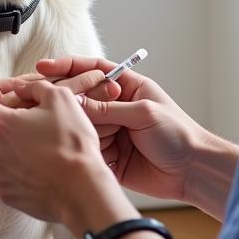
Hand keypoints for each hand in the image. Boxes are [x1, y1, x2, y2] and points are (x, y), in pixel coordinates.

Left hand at [0, 79, 122, 225]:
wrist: (82, 190)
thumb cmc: (72, 142)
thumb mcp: (60, 99)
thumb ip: (34, 86)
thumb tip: (21, 88)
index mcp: (0, 124)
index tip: (4, 91)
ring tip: (20, 136)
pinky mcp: (6, 194)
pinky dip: (8, 162)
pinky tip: (31, 159)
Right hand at [33, 56, 234, 207]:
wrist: (193, 172)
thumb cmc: (178, 134)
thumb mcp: (142, 113)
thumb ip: (108, 109)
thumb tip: (74, 102)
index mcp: (127, 88)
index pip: (92, 70)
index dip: (68, 67)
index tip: (44, 67)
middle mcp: (116, 108)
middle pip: (82, 98)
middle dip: (65, 101)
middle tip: (44, 102)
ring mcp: (112, 132)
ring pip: (82, 125)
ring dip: (73, 128)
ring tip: (62, 131)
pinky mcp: (110, 157)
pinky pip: (88, 150)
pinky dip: (80, 151)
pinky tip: (69, 152)